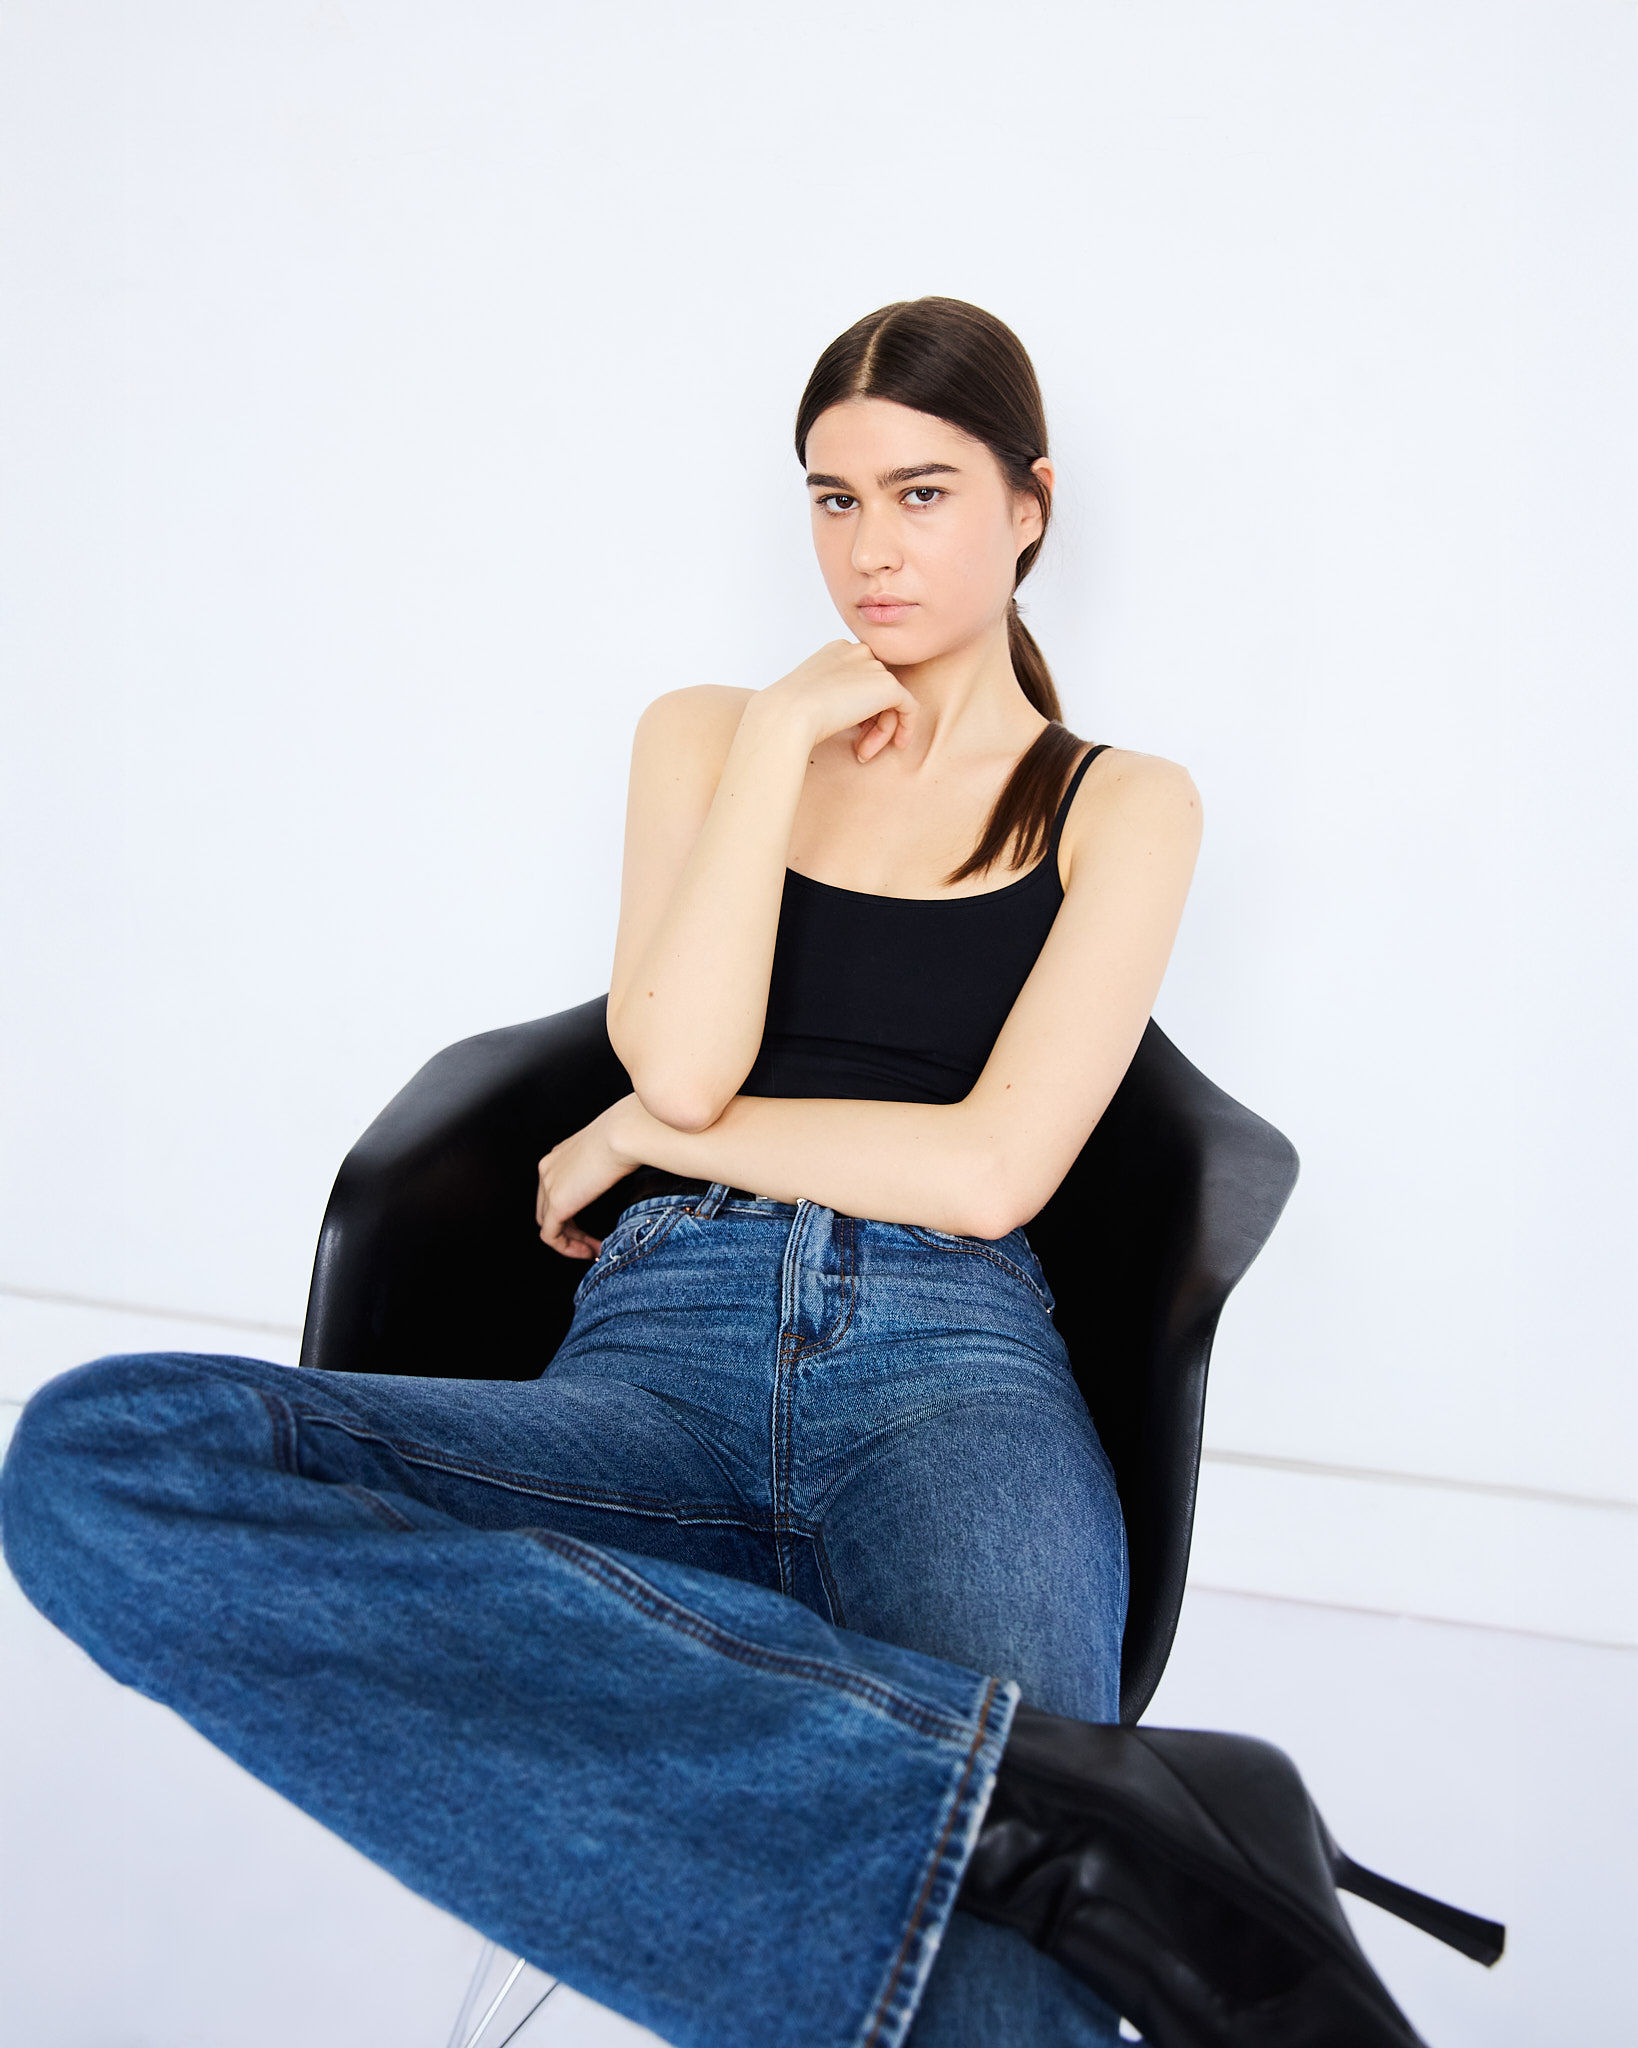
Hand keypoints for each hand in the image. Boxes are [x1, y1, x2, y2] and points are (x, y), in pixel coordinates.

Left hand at [535, 1098, 638, 1259]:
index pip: (554, 1190)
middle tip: (593, 1243)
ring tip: (594, 1251)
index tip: (593, 1221)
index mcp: (559, 1155)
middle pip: (547, 1210)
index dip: (571, 1211)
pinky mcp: (557, 1203)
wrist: (625, 1133)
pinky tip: (590, 1252)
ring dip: (571, 1242)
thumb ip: (608, 1163)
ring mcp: (548, 1186)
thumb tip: (623, 1172)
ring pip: (549, 1225)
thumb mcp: (613, 1149)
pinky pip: (552, 1236)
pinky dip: (568, 1248)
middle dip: (570, 1230)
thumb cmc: (629, 1135)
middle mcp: (548, 1168)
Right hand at [759, 640, 918, 762]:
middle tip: (860, 749)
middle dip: (872, 723)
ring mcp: (873, 666)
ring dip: (881, 732)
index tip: (851, 734)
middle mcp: (857, 651)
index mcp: (837, 651)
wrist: (788, 715)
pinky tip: (897, 745)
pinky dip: (906, 728)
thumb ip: (836, 695)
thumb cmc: (789, 713)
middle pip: (878, 690)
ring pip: (892, 702)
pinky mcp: (888, 685)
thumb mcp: (811, 697)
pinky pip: (910, 707)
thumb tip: (854, 713)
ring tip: (863, 753)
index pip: (862, 679)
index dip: (861, 710)